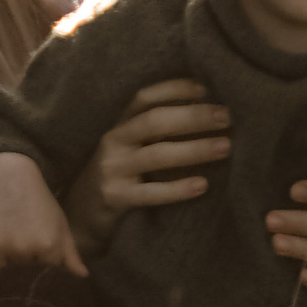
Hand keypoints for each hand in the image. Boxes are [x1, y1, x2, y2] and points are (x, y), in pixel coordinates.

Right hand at [0, 150, 85, 293]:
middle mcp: (22, 247)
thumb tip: (83, 280)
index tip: (42, 290)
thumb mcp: (59, 226)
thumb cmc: (39, 202)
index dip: (44, 286)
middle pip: (20, 281)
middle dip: (20, 287)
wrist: (8, 172)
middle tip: (20, 292)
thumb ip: (70, 255)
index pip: (47, 280)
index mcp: (47, 245)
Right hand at [60, 77, 231, 256]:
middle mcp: (113, 141)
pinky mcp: (114, 198)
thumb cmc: (116, 178)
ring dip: (194, 149)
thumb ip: (154, 134)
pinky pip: (150, 193)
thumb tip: (206, 117)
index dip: (174, 89)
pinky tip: (203, 185)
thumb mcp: (128, 149)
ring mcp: (112, 169)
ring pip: (156, 154)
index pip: (144, 98)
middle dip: (193, 116)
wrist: (79, 217)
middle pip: (154, 121)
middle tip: (227, 116)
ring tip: (226, 147)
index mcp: (119, 125)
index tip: (207, 88)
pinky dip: (178, 188)